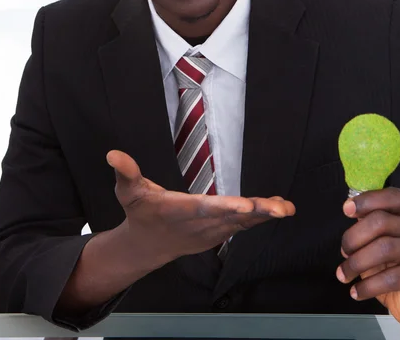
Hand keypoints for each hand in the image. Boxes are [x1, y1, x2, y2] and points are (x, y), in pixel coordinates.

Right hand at [106, 150, 295, 263]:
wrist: (149, 245)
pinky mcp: (220, 232)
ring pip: (241, 223)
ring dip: (265, 215)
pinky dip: (262, 217)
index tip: (244, 205)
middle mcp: (199, 223)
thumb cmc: (141, 213)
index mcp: (179, 211)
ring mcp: (212, 231)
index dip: (224, 207)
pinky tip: (282, 208)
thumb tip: (113, 154)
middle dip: (255, 213)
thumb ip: (125, 172)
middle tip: (278, 209)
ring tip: (286, 208)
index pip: (203, 209)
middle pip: (230, 217)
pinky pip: (244, 225)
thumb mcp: (128, 192)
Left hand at [337, 187, 399, 328]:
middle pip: (380, 221)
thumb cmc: (391, 262)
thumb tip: (349, 211)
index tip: (346, 209)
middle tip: (344, 251)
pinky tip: (355, 291)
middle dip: (353, 237)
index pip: (393, 196)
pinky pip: (389, 279)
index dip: (368, 199)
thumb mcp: (378, 239)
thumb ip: (366, 223)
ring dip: (355, 263)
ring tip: (343, 274)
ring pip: (383, 248)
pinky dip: (366, 286)